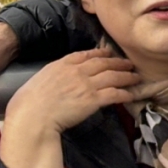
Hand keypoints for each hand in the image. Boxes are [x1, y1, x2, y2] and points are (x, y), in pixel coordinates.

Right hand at [0, 49, 141, 167]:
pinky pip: (114, 94)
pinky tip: (131, 94)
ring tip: (136, 77)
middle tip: (129, 63)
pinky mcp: (93, 100)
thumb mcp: (42, 77)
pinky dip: (125, 93)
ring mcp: (86, 85)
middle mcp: (77, 71)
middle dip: (119, 62)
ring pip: (113, 77)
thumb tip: (63, 76)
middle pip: (104, 63)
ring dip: (127, 76)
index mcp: (63, 64)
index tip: (109, 53)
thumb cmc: (31, 101)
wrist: (33, 114)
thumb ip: (56, 73)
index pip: (87, 54)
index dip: (101, 53)